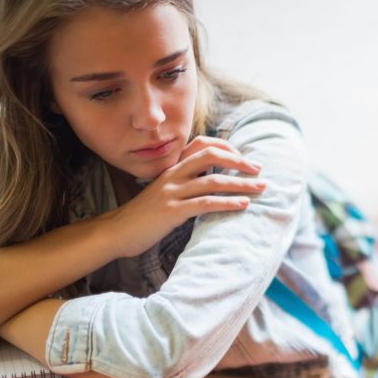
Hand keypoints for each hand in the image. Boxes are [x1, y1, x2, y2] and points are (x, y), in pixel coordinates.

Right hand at [106, 137, 264, 257]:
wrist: (117, 232)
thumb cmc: (144, 216)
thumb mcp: (165, 193)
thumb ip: (185, 184)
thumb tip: (211, 184)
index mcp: (172, 168)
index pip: (202, 145)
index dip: (226, 148)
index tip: (245, 159)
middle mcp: (173, 175)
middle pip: (211, 156)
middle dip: (239, 161)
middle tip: (259, 170)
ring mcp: (172, 192)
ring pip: (213, 181)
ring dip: (241, 184)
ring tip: (261, 188)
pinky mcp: (172, 211)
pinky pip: (205, 203)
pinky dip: (228, 203)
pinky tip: (244, 205)